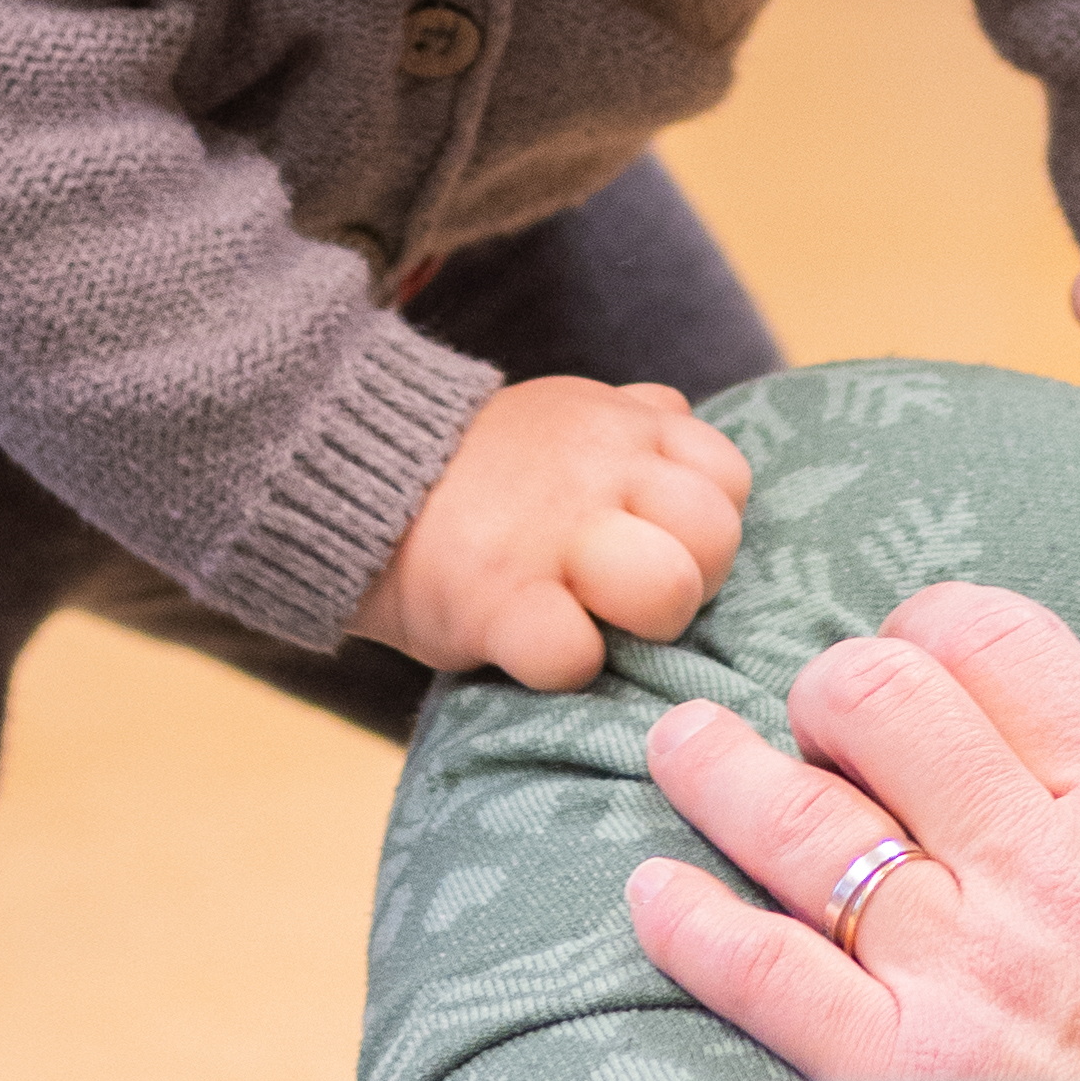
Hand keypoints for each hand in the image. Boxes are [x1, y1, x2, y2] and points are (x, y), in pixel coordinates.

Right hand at [359, 375, 753, 696]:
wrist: (350, 477)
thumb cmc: (478, 470)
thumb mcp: (564, 414)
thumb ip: (634, 421)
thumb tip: (684, 421)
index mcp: (623, 428)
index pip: (729, 479)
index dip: (703, 525)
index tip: (654, 540)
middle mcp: (600, 473)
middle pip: (713, 537)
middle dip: (688, 580)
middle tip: (627, 593)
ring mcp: (552, 537)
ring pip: (668, 590)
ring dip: (640, 626)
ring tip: (591, 619)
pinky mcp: (499, 601)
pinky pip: (576, 655)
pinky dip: (563, 666)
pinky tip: (533, 646)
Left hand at [630, 578, 1079, 1080]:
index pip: (996, 645)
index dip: (934, 627)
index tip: (915, 653)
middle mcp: (1040, 867)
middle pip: (880, 703)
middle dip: (832, 685)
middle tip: (816, 710)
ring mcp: (963, 973)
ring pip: (796, 821)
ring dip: (718, 768)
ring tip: (682, 748)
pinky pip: (760, 975)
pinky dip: (688, 923)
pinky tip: (652, 895)